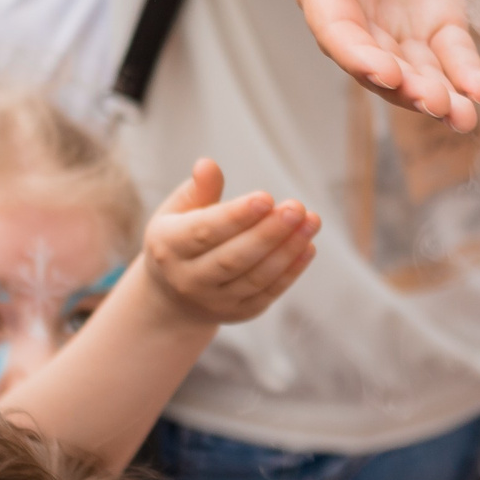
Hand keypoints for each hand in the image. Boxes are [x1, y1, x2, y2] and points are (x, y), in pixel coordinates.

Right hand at [139, 159, 320, 326]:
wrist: (172, 297)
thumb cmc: (180, 239)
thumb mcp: (177, 212)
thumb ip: (198, 190)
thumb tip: (207, 165)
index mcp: (168, 247)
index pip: (204, 232)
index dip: (236, 216)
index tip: (266, 197)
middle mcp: (188, 279)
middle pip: (232, 258)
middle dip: (268, 233)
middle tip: (296, 208)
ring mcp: (214, 301)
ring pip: (255, 278)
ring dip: (287, 250)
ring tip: (311, 221)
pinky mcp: (239, 313)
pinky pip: (268, 293)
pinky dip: (291, 271)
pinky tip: (308, 246)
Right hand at [292, 0, 479, 131]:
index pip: (337, 32)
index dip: (359, 55)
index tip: (384, 72)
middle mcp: (358, 24)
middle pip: (379, 66)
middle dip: (407, 88)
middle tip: (434, 102)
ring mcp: (397, 31)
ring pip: (415, 73)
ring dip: (437, 96)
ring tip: (462, 117)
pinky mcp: (434, 25)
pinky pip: (450, 54)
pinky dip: (465, 73)